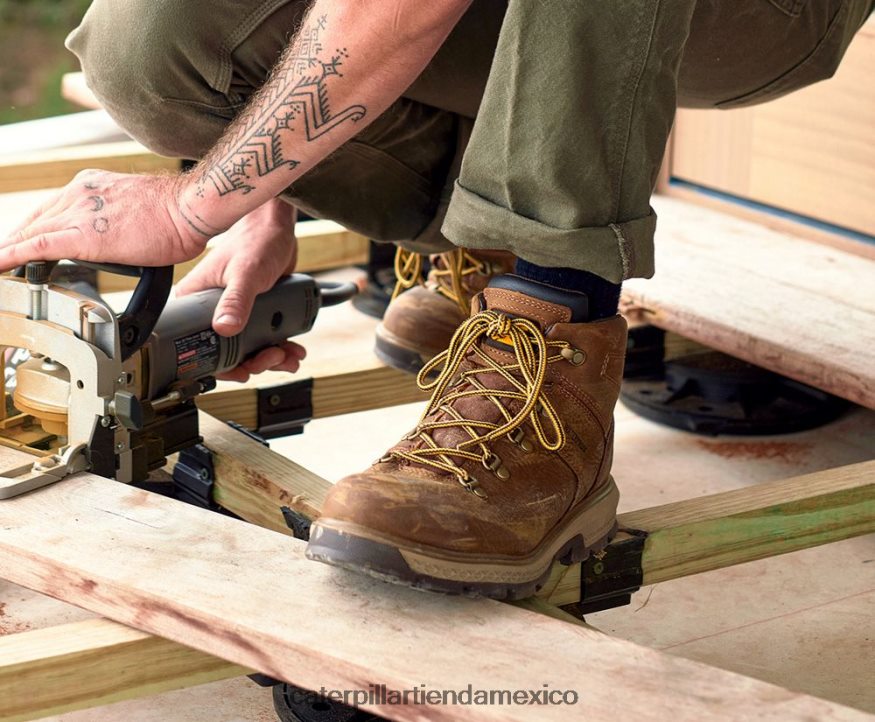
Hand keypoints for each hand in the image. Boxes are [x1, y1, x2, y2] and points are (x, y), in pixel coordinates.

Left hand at [0, 169, 211, 270]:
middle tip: (5, 260)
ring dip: (10, 251)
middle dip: (17, 241)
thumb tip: (131, 239)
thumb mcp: (142, 210)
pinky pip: (35, 247)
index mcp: (93, 186)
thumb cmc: (179, 214)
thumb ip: (125, 222)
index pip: (53, 209)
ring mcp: (79, 212)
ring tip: (0, 266)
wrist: (189, 208)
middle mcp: (80, 193)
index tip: (25, 244)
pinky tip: (0, 265)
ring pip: (30, 233)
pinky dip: (11, 256)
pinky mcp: (82, 236)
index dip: (34, 229)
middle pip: (35, 221)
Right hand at [174, 199, 304, 382]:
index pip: (200, 344)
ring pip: (250, 348)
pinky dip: (281, 346)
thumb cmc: (255, 240)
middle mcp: (212, 309)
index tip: (244, 370)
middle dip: (256, 361)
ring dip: (272, 357)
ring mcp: (234, 312)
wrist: (278, 229)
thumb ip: (236, 301)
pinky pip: (265, 338)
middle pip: (229, 352)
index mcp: (195, 301)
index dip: (223, 364)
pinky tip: (294, 348)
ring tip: (289, 355)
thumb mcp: (245, 273)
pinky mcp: (254, 312)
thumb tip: (224, 327)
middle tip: (274, 357)